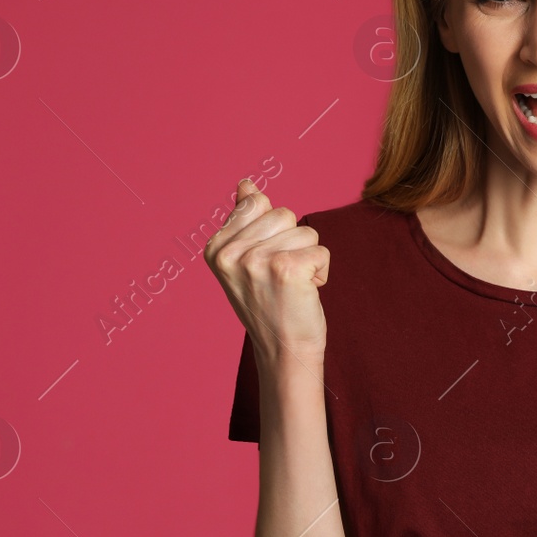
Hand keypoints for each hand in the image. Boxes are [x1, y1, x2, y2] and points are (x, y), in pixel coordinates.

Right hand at [204, 179, 329, 372]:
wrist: (283, 351)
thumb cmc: (269, 304)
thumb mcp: (246, 261)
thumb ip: (244, 220)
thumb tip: (246, 184)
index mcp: (215, 247)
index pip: (258, 203)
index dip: (273, 232)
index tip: (262, 265)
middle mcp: (230, 253)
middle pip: (284, 213)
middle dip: (292, 243)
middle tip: (280, 278)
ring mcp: (256, 261)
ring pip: (305, 231)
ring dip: (308, 257)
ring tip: (291, 286)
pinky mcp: (286, 269)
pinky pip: (321, 250)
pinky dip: (322, 271)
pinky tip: (304, 293)